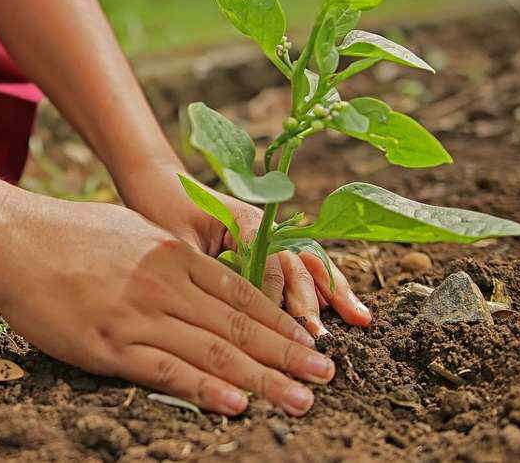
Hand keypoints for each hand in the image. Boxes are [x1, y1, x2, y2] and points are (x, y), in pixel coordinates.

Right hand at [0, 199, 336, 415]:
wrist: (11, 237)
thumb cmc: (66, 232)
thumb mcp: (130, 230)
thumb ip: (168, 255)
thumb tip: (197, 272)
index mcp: (172, 255)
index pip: (241, 295)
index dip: (281, 322)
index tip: (311, 343)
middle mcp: (165, 284)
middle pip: (239, 327)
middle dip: (288, 354)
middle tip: (326, 377)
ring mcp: (137, 315)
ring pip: (213, 352)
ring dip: (264, 379)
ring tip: (300, 399)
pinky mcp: (108, 344)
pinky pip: (166, 370)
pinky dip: (205, 389)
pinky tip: (237, 404)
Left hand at [114, 163, 371, 336]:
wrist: (158, 181)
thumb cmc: (161, 210)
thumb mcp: (177, 243)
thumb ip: (205, 271)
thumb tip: (224, 312)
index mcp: (244, 222)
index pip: (271, 266)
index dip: (277, 300)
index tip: (284, 331)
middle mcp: (265, 226)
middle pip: (297, 265)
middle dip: (312, 302)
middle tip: (321, 338)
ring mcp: (269, 233)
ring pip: (308, 264)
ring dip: (332, 292)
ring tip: (360, 319)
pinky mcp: (266, 243)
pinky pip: (300, 265)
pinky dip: (323, 286)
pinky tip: (347, 308)